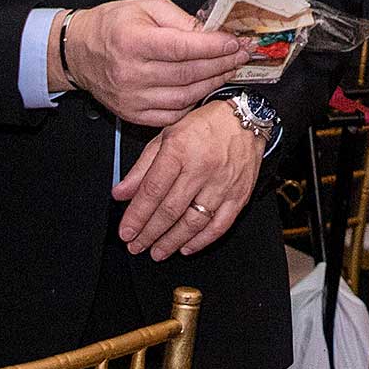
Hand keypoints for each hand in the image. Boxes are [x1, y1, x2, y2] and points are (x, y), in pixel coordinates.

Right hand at [50, 0, 245, 125]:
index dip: (214, 46)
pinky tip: (205, 89)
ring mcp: (132, 98)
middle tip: (242, 55)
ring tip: (229, 70)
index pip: (183, 48)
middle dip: (222, 64)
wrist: (78, 51)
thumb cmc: (113, 24)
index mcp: (134, 42)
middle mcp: (132, 73)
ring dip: (212, 84)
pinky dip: (192, 104)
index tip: (236, 42)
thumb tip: (211, 31)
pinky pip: (171, 116)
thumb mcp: (147, 7)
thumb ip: (180, 19)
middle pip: (188, 73)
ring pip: (184, 97)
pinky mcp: (132, 114)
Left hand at [112, 100, 264, 260]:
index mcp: (180, 149)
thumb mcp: (167, 135)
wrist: (248, 117)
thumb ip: (143, 166)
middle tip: (136, 246)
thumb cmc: (206, 125)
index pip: (153, 190)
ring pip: (193, 222)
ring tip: (157, 251)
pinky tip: (187, 247)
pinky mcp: (240, 194)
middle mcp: (202, 168)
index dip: (136, 216)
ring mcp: (223, 183)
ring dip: (172, 242)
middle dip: (149, 233)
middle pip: (170, 210)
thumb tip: (121, 193)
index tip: (125, 232)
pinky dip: (201, 241)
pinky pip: (219, 225)